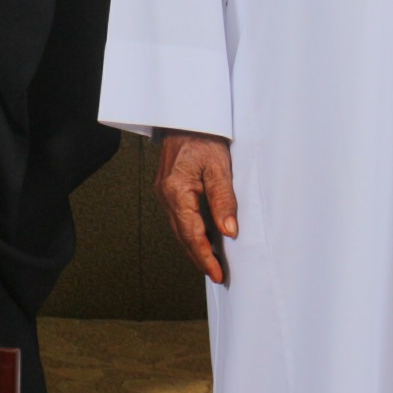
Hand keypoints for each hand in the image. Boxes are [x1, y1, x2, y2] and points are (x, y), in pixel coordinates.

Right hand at [155, 130, 237, 284]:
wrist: (186, 117)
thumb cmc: (203, 137)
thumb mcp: (220, 167)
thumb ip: (224, 200)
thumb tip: (228, 231)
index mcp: (176, 191)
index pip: (192, 234)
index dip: (205, 256)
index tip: (217, 273)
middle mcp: (165, 195)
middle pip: (182, 236)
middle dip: (199, 258)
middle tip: (216, 275)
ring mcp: (163, 192)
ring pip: (178, 229)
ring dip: (194, 247)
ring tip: (210, 262)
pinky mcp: (167, 189)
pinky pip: (178, 218)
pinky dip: (189, 232)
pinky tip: (201, 238)